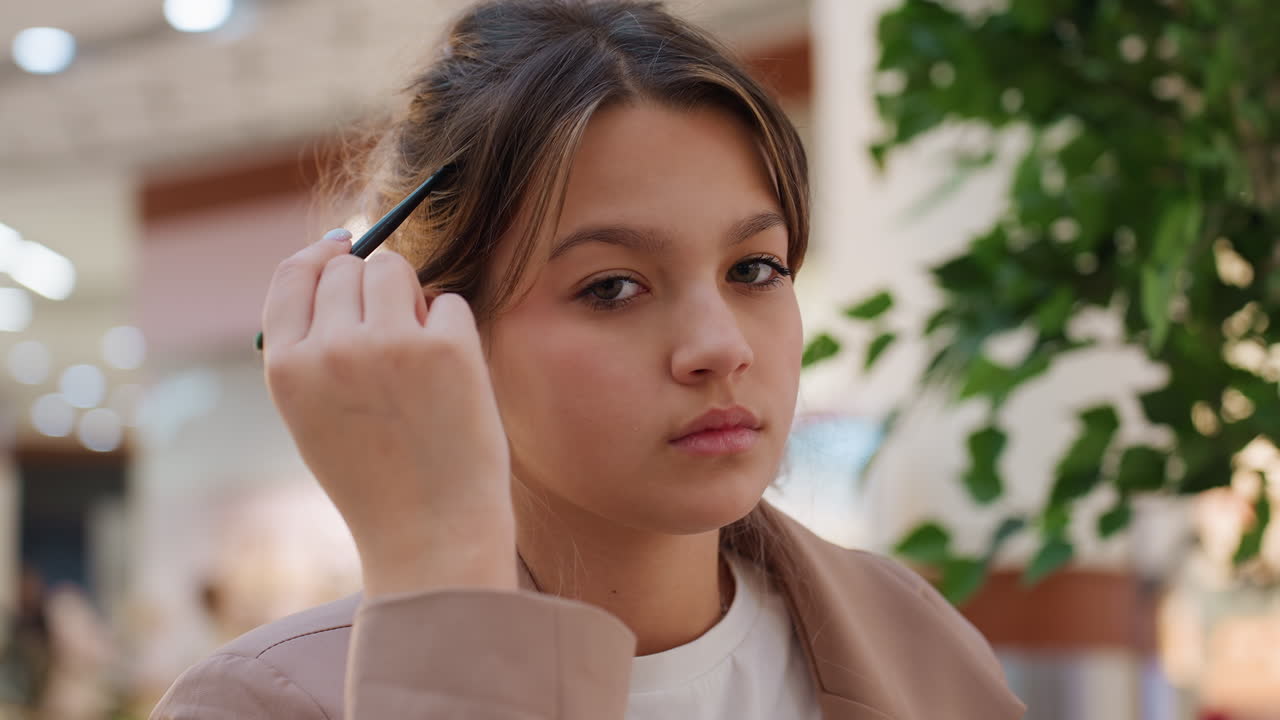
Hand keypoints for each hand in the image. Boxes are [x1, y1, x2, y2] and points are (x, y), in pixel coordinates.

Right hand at [261, 231, 514, 596]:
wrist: (431, 537)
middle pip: (350, 269)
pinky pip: (450, 302)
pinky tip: (452, 382)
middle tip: (396, 341)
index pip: (293, 278)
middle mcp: (331, 348)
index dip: (320, 256)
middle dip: (374, 288)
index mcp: (287, 368)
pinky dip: (454, 330)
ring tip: (422, 358)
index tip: (341, 245)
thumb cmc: (379, 479)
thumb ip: (316, 347)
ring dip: (413, 298)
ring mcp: (390, 343)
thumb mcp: (315, 415)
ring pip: (398, 270)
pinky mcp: (448, 347)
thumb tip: (341, 262)